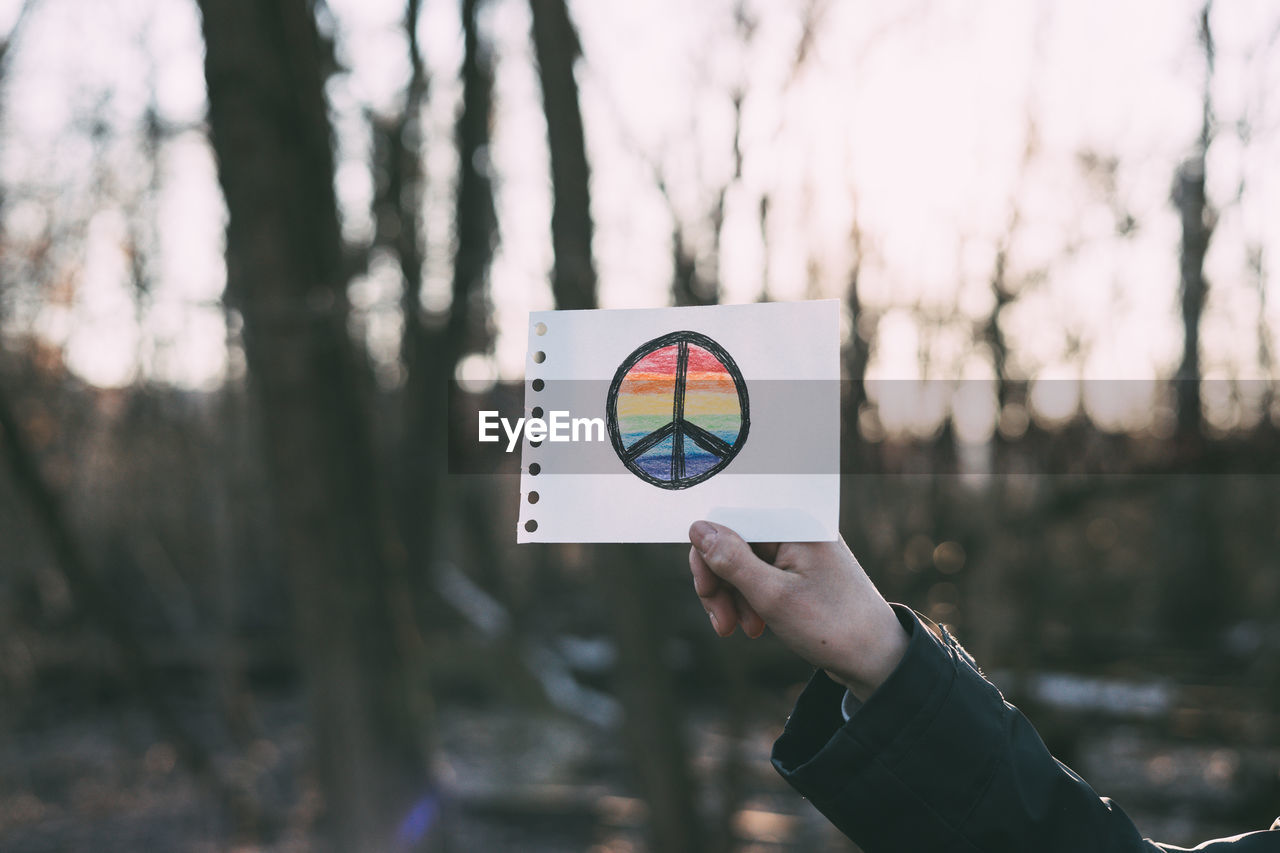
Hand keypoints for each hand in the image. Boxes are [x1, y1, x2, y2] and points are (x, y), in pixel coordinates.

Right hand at [688, 520, 909, 701]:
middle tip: (722, 623)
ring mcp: (799, 551)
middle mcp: (797, 529)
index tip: (706, 593)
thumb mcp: (772, 595)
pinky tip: (754, 626)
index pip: (730, 521)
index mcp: (795, 523)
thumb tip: (698, 527)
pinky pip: (759, 576)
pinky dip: (749, 600)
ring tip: (742, 630)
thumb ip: (731, 560)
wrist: (877, 660)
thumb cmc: (831, 626)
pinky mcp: (799, 572)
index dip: (708, 556)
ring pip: (742, 563)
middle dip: (720, 583)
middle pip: (733, 543)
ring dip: (733, 597)